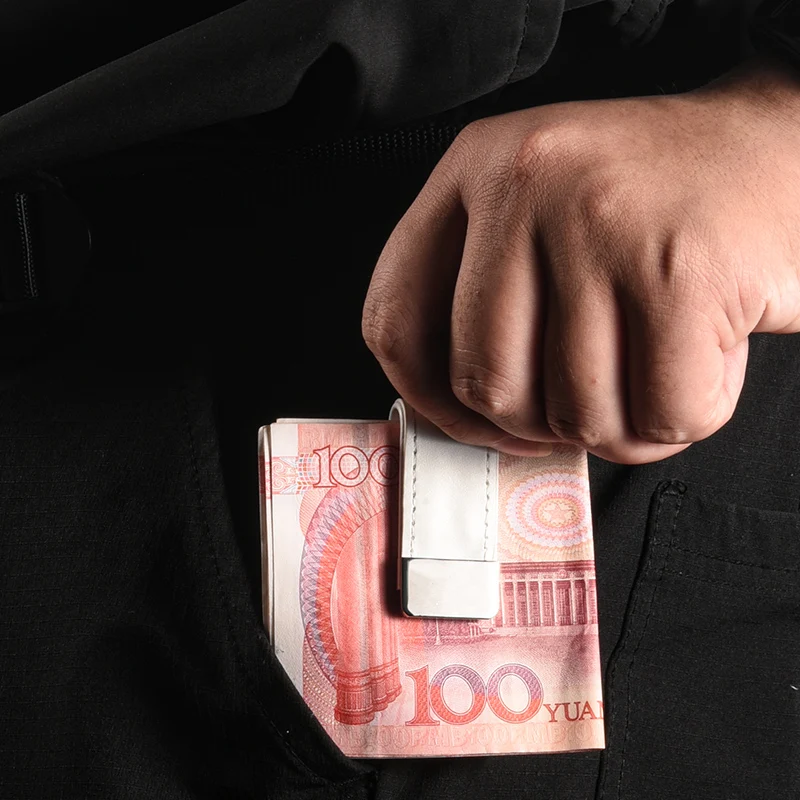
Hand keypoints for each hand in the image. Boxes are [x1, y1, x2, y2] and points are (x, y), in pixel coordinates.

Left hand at [362, 55, 799, 463]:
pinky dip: (685, 415)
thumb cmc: (650, 203)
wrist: (779, 148)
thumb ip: (483, 297)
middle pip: (485, 383)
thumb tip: (455, 414)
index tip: (470, 422)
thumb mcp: (537, 213)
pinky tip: (704, 359)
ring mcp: (602, 224)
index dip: (426, 400)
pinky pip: (659, 415)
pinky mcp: (683, 272)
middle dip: (539, 422)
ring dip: (621, 421)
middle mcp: (526, 183)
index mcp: (474, 168)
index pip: (393, 320)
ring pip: (574, 411)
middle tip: (585, 397)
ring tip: (654, 363)